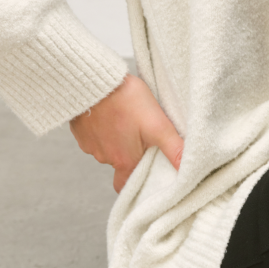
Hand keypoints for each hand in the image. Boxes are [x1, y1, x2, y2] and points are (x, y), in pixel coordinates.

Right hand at [69, 74, 183, 192]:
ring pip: (109, 149)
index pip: (128, 185)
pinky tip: (115, 115)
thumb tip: (187, 169)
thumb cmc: (126, 101)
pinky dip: (106, 129)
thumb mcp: (157, 125)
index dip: (139, 182)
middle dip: (133, 156)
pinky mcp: (81, 130)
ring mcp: (90, 144)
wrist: (95, 81)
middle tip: (145, 140)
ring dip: (120, 140)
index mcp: (124, 160)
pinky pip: (96, 136)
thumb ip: (173, 148)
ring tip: (131, 122)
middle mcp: (104, 157)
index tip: (149, 173)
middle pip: (121, 165)